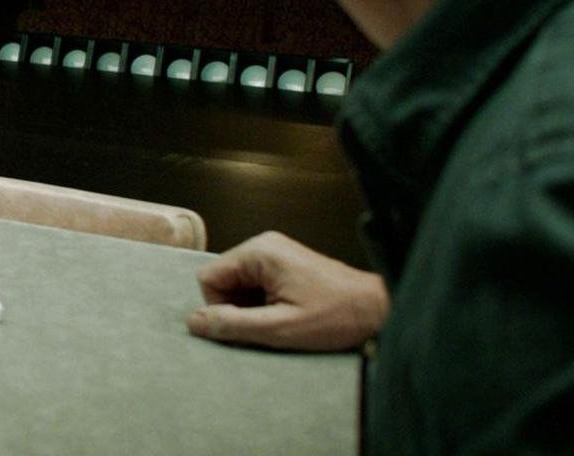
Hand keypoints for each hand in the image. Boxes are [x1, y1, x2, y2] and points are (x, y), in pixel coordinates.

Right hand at [186, 231, 387, 350]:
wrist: (379, 310)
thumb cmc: (336, 317)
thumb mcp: (280, 328)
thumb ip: (233, 324)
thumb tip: (193, 321)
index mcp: (259, 252)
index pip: (209, 278)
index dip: (221, 307)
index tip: (250, 324)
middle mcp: (264, 244)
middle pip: (223, 279)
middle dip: (238, 307)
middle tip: (270, 324)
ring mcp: (276, 252)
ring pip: (240, 284)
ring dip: (253, 307)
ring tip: (283, 319)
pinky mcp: (286, 262)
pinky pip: (257, 283)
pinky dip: (265, 302)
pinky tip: (288, 313)